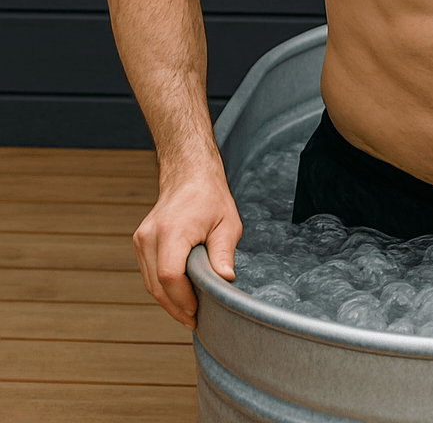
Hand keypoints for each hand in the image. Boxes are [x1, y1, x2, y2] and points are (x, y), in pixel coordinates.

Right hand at [132, 175, 242, 327]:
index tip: (198, 311)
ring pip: (150, 283)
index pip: (170, 276)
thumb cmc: (211, 198)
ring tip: (190, 312)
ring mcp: (141, 239)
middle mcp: (150, 236)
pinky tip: (179, 296)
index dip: (183, 299)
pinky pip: (149, 273)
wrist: (189, 176)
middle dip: (176, 307)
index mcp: (172, 231)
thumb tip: (225, 280)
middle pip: (156, 285)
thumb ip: (223, 253)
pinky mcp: (140, 242)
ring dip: (168, 301)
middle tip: (196, 321)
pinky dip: (162, 288)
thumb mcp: (227, 224)